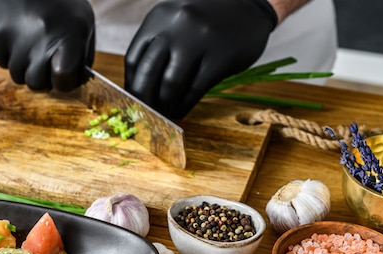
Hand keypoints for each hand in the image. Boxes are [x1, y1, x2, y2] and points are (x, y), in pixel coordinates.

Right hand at [0, 0, 94, 91]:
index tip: (64, 71)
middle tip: (44, 55)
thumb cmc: (60, 1)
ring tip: (30, 38)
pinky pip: (0, 58)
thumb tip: (75, 81)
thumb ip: (82, 56)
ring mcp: (12, 38)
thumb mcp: (83, 23)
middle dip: (40, 75)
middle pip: (36, 84)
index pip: (63, 81)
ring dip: (24, 63)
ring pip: (16, 74)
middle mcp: (39, 41)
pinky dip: (8, 51)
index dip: (65, 81)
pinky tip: (16, 30)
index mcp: (68, 38)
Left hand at [125, 0, 277, 118]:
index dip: (131, 85)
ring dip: (164, 105)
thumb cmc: (208, 18)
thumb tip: (140, 86)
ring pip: (170, 84)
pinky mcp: (220, 58)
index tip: (133, 99)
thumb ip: (158, 44)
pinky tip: (181, 110)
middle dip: (143, 99)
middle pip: (147, 73)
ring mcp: (198, 41)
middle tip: (145, 113)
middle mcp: (175, 27)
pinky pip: (195, 89)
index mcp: (159, 18)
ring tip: (164, 113)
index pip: (133, 59)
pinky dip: (184, 105)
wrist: (252, 4)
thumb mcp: (176, 20)